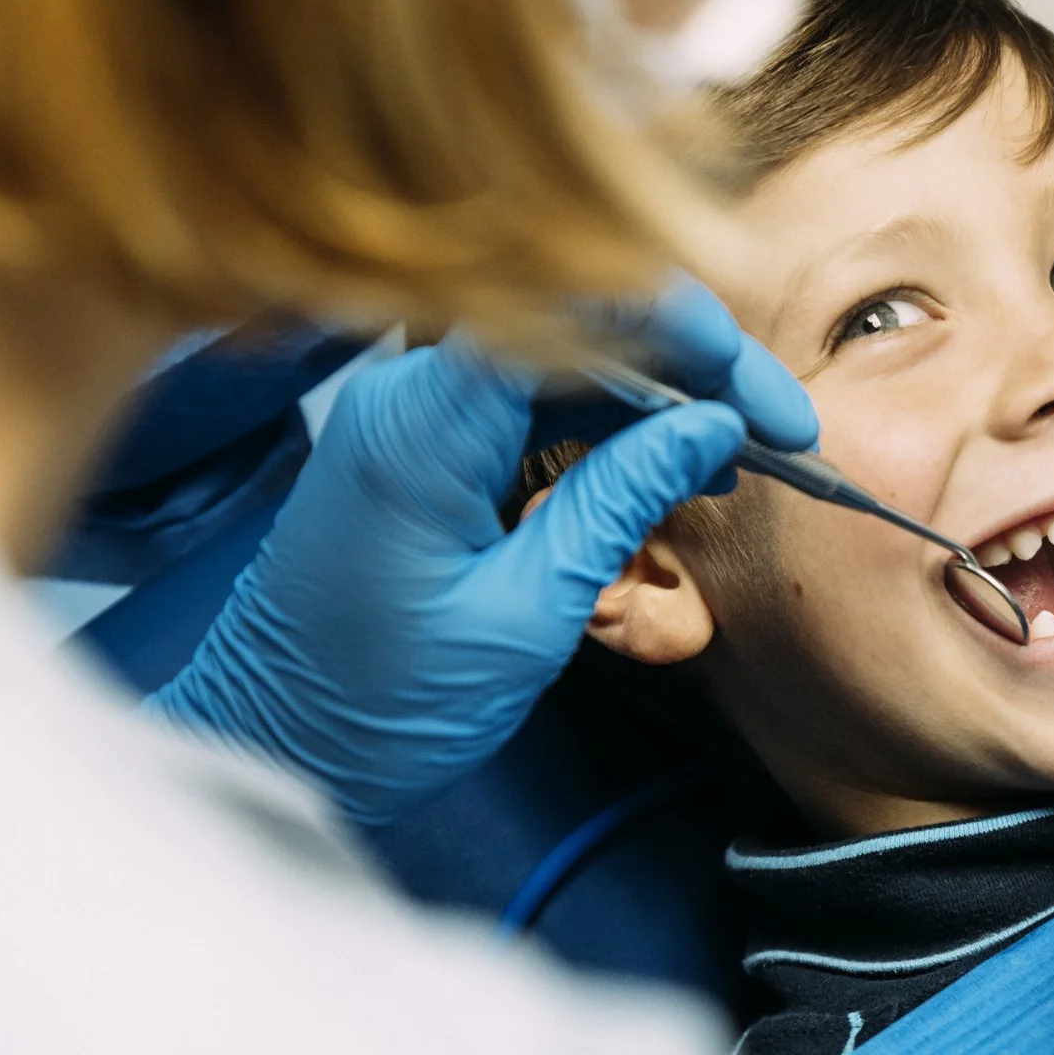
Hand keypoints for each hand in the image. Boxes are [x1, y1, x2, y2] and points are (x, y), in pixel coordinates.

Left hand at [147, 281, 815, 826]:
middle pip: (580, 316)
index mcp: (422, 424)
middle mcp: (411, 389)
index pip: (573, 306)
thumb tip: (715, 426)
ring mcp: (415, 406)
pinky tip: (676, 459)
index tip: (762, 398)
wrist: (271, 748)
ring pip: (569, 348)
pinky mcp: (425, 435)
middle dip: (696, 359)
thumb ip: (619, 503)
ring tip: (746, 451)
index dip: (687, 329)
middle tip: (782, 430)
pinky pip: (537, 390)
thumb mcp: (525, 616)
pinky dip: (617, 414)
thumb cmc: (378, 708)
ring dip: (667, 386)